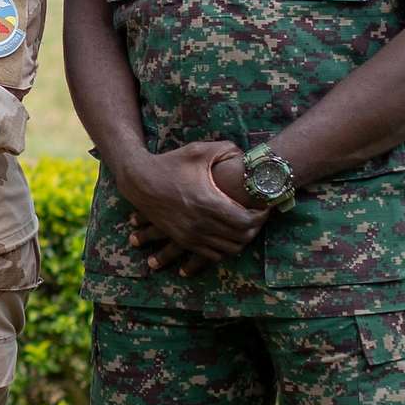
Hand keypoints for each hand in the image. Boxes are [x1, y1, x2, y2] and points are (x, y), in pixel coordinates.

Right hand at [122, 140, 267, 270]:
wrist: (138, 181)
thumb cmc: (169, 164)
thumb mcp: (198, 151)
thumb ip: (226, 150)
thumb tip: (247, 156)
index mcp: (208, 203)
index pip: (246, 221)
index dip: (261, 216)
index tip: (265, 207)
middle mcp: (200, 223)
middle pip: (240, 237)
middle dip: (255, 228)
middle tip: (260, 217)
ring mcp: (190, 234)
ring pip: (227, 249)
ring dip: (241, 240)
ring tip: (246, 227)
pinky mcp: (182, 239)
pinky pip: (211, 254)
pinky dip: (224, 249)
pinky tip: (227, 236)